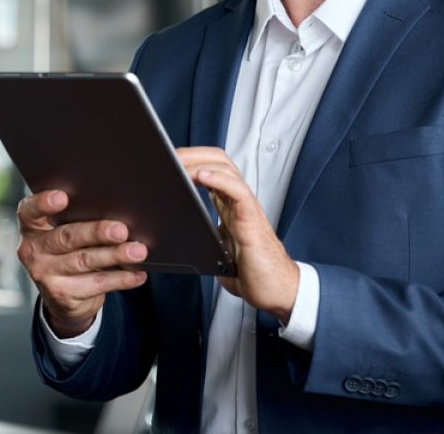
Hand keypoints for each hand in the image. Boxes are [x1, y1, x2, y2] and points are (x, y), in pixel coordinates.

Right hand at [17, 189, 147, 337]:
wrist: (61, 294)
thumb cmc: (68, 248)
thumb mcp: (62, 230)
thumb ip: (76, 217)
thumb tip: (116, 208)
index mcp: (31, 226)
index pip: (30, 211)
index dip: (43, 203)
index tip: (63, 197)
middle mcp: (33, 250)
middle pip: (67, 237)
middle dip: (96, 232)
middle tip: (121, 229)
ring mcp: (46, 275)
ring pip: (85, 261)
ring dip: (115, 255)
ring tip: (137, 251)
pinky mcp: (62, 295)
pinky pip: (97, 284)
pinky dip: (121, 278)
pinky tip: (138, 273)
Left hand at [178, 147, 298, 324]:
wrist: (275, 291)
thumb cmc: (249, 272)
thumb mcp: (214, 249)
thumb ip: (198, 236)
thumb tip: (168, 236)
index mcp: (228, 204)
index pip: (211, 167)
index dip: (191, 158)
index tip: (168, 159)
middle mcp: (237, 200)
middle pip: (217, 160)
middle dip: (192, 153)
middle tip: (168, 155)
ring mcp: (246, 207)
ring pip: (226, 168)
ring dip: (200, 161)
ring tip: (179, 163)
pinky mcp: (251, 219)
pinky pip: (237, 190)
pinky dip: (219, 179)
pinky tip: (201, 176)